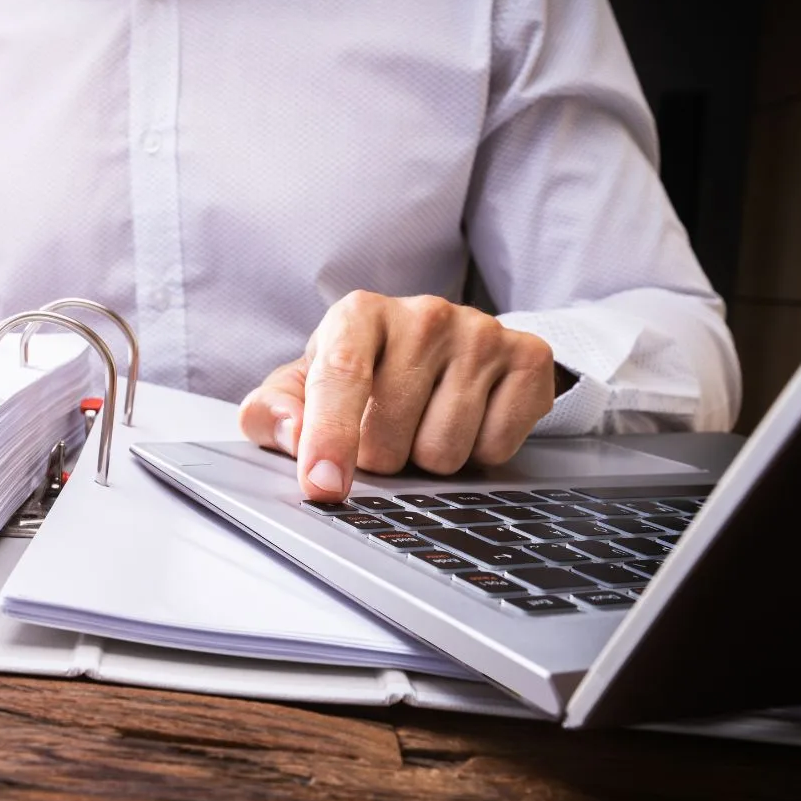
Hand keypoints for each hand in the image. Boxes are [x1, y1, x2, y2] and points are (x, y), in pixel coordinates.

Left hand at [239, 291, 557, 501]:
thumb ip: (271, 413)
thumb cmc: (359, 373)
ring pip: (445, 451)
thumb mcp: (302, 387)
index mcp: (358, 314)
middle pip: (391, 435)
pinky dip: (477, 454)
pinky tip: (466, 421)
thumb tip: (291, 434)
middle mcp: (423, 314)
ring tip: (422, 424)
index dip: (330, 438)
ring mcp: (481, 332)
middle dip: (379, 456)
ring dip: (426, 458)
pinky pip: (496, 449)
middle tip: (382, 432)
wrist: (443, 349)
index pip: (341, 377)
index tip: (323, 486)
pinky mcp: (529, 357)